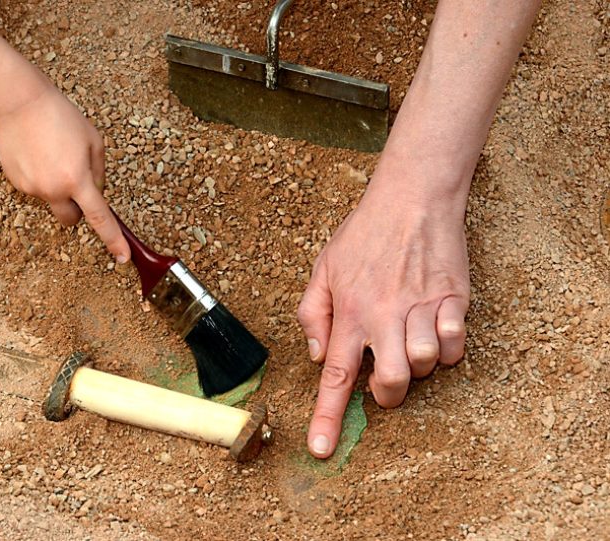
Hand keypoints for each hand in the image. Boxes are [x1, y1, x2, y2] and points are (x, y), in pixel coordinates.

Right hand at [0, 85, 129, 261]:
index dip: (112, 239)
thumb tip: (96, 194)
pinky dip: (40, 177)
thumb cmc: (62, 117)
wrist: (20, 103)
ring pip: (52, 200)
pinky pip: (35, 188)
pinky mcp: (15, 183)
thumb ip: (99, 173)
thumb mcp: (94, 142)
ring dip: (57, 187)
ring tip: (52, 155)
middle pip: (71, 219)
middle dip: (77, 210)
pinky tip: (37, 154)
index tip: (122, 256)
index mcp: (77, 180)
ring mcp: (31, 188)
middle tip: (77, 184)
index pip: (99, 218)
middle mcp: (53, 190)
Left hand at [297, 166, 469, 458]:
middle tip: (384, 379)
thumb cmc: (363, 233)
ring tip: (409, 340)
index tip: (322, 450)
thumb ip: (312, 313)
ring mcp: (422, 308)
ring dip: (417, 366)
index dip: (328, 417)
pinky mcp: (453, 300)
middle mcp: (385, 316)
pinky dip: (446, 349)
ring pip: (425, 367)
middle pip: (391, 384)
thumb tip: (318, 355)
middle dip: (388, 394)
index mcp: (350, 312)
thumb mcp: (323, 268)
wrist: (412, 197)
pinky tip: (434, 329)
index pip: (336, 376)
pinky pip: (455, 346)